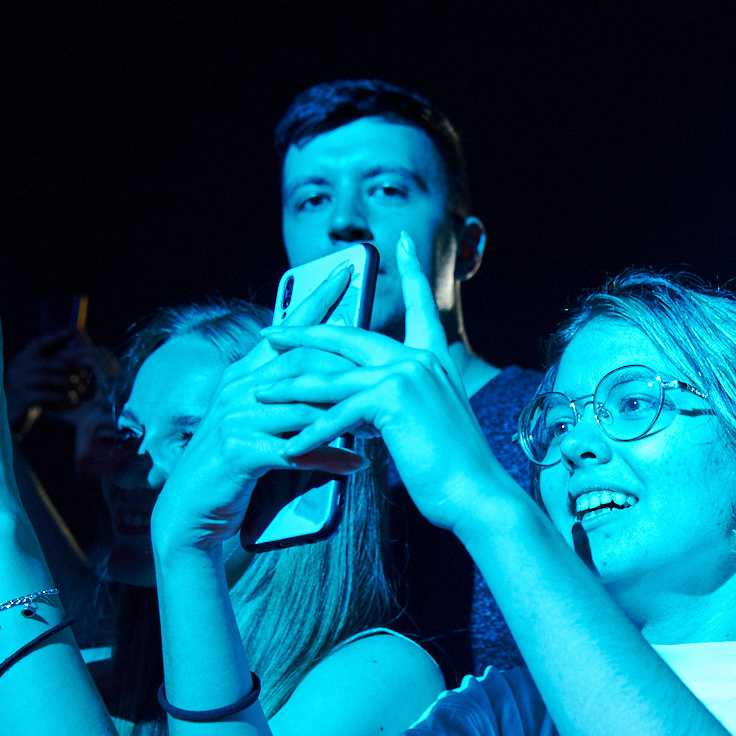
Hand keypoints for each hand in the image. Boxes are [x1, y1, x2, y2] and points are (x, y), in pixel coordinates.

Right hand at [5, 327, 111, 429]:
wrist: (10, 415)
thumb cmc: (29, 393)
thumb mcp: (37, 377)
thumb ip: (50, 366)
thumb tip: (77, 358)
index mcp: (22, 358)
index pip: (38, 343)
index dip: (55, 337)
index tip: (71, 330)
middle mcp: (18, 367)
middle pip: (47, 363)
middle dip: (68, 368)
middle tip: (84, 375)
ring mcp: (19, 382)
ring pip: (47, 378)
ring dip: (67, 383)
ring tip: (81, 389)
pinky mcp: (23, 398)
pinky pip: (45, 394)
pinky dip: (61, 397)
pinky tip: (72, 399)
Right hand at [149, 263, 367, 557]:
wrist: (191, 510)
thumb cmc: (232, 465)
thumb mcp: (257, 423)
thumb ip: (287, 399)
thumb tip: (332, 384)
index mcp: (245, 375)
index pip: (287, 330)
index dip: (317, 299)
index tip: (348, 270)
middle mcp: (239, 389)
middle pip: (302, 361)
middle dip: (346, 357)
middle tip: (389, 354)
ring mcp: (237, 419)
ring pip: (302, 406)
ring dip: (345, 415)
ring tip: (383, 420)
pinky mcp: (241, 453)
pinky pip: (297, 451)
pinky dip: (330, 459)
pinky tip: (357, 466)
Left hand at [262, 233, 520, 540]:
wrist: (477, 493)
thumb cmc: (454, 469)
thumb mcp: (423, 424)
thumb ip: (393, 403)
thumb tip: (360, 407)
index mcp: (433, 358)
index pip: (420, 305)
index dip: (411, 270)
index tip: (403, 241)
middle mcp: (420, 358)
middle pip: (348, 335)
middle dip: (303, 334)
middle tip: (270, 333)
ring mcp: (406, 374)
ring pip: (331, 376)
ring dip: (289, 388)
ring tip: (258, 394)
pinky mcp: (391, 400)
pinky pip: (337, 415)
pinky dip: (310, 435)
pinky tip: (289, 448)